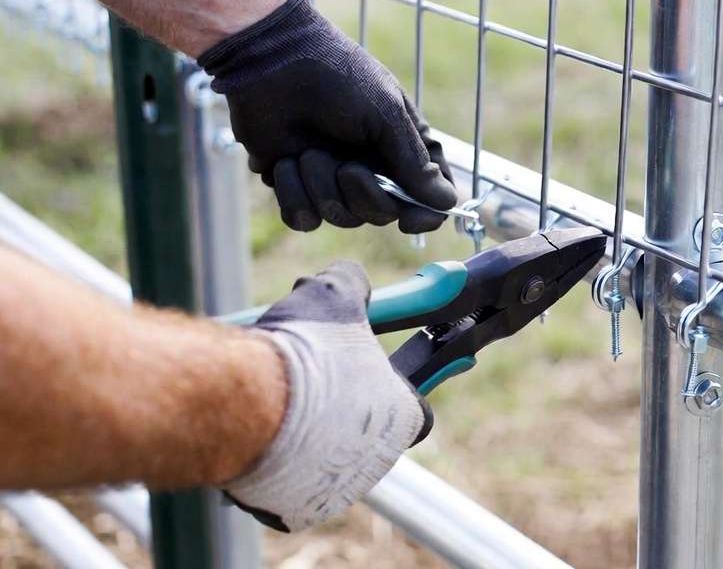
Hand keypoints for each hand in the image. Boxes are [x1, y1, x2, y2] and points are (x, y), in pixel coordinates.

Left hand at [198, 0, 456, 233]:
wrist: (270, 60)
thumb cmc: (337, 75)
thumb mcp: (386, 113)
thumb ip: (416, 162)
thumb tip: (447, 203)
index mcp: (403, 148)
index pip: (429, 198)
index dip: (425, 215)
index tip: (409, 220)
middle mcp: (373, 168)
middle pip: (383, 215)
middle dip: (364, 195)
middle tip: (347, 166)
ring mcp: (333, 179)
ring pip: (341, 218)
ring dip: (321, 186)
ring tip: (307, 151)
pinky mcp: (296, 185)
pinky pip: (302, 218)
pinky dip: (292, 193)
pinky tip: (285, 162)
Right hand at [224, 261, 430, 531]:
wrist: (241, 402)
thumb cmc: (302, 353)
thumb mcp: (333, 297)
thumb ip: (352, 284)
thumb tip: (352, 275)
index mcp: (402, 415)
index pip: (417, 404)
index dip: (399, 381)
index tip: (381, 367)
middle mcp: (376, 460)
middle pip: (365, 429)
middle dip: (342, 402)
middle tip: (313, 376)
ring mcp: (335, 490)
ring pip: (323, 457)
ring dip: (306, 431)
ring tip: (276, 399)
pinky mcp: (291, 510)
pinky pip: (284, 483)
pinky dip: (272, 460)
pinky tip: (255, 431)